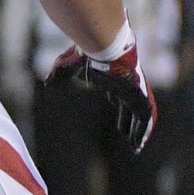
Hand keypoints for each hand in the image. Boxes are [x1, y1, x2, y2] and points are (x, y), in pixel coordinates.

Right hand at [49, 31, 156, 152]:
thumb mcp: (68, 65)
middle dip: (129, 123)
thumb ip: (59, 74)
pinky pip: (145, 117)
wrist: (104, 48)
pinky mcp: (140, 95)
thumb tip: (47, 82)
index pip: (119, 99)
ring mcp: (135, 92)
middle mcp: (126, 88)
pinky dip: (144, 130)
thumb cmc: (87, 55)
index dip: (120, 112)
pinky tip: (140, 143)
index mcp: (113, 82)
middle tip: (127, 136)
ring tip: (136, 147)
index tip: (120, 124)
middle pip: (129, 109)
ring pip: (140, 116)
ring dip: (139, 131)